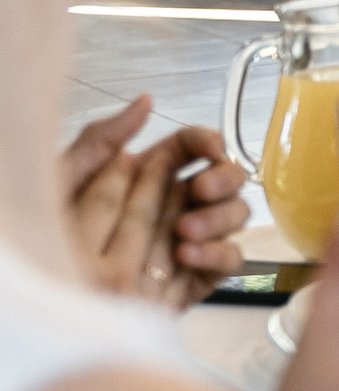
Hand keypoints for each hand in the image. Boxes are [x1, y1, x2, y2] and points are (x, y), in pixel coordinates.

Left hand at [62, 101, 249, 308]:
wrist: (51, 289)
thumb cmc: (51, 234)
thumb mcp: (64, 180)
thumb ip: (101, 138)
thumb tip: (145, 101)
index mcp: (153, 172)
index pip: (195, 147)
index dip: (208, 143)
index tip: (210, 148)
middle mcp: (180, 201)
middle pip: (229, 180)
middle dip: (221, 180)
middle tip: (200, 189)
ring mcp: (195, 236)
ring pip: (236, 217)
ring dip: (217, 219)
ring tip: (183, 231)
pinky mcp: (201, 272)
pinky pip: (230, 260)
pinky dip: (217, 253)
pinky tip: (187, 254)